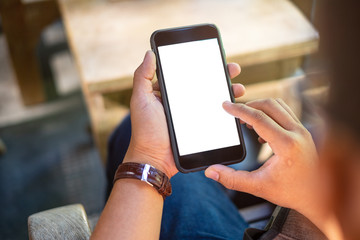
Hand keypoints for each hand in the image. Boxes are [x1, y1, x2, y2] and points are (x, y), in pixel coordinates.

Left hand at [124, 50, 244, 177]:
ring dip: (226, 92)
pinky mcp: (199, 126)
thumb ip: (143, 76)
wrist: (155, 159)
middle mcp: (181, 102)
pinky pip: (214, 116)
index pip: (186, 73)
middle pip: (203, 84)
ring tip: (238, 88)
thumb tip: (150, 53)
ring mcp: (192, 115)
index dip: (200, 64)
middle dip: (219, 75)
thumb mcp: (141, 99)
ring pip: (212, 99)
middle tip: (232, 69)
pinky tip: (235, 106)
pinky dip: (226, 110)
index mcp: (167, 92)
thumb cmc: (145, 130)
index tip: (214, 56)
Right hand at [205, 99, 320, 213]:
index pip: (259, 118)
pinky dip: (270, 114)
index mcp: (287, 145)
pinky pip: (285, 113)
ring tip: (246, 120)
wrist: (319, 197)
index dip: (239, 110)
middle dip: (249, 105)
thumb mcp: (258, 186)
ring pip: (279, 105)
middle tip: (235, 113)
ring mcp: (303, 131)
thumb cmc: (292, 192)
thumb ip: (232, 179)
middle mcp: (297, 133)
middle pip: (269, 104)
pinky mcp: (303, 132)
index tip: (226, 106)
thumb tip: (211, 171)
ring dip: (260, 108)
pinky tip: (261, 130)